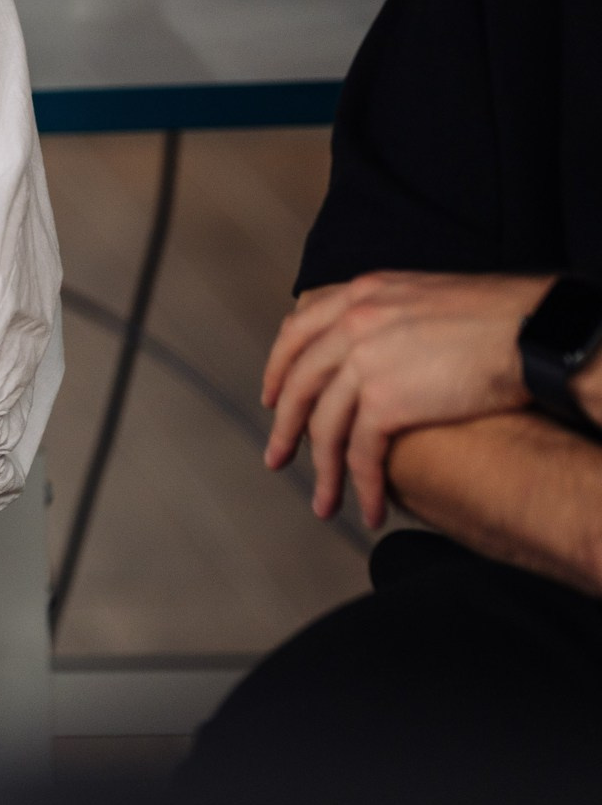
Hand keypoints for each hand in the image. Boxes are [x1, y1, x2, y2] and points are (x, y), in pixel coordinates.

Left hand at [262, 270, 549, 529]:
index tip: (272, 398)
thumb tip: (375, 343)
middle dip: (284, 427)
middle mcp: (351, 323)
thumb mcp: (424, 296)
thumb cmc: (498, 316)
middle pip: (300, 384)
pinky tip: (369, 509)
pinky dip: (361, 486)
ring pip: (325, 427)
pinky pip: (361, 453)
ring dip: (322, 471)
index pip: (298, 332)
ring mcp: (364, 361)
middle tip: (276, 458)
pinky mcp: (386, 401)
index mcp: (359, 294)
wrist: (532, 331)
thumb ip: (387, 315)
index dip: (279, 369)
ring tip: (322, 504)